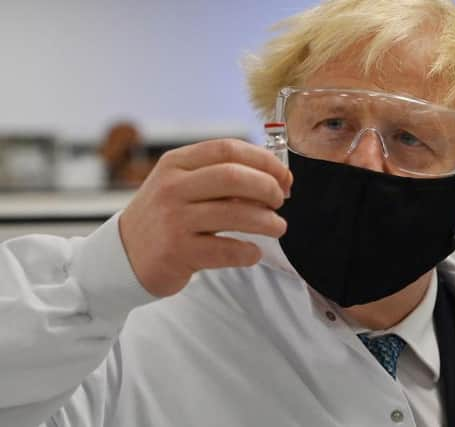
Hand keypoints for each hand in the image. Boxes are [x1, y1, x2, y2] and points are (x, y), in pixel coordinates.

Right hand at [119, 139, 291, 296]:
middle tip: (280, 201)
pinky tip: (253, 252)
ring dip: (267, 221)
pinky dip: (248, 252)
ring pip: (234, 213)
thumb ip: (218, 176)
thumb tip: (272, 175)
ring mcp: (173, 219)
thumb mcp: (180, 185)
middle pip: (234, 176)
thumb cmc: (163, 217)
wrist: (123, 256)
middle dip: (268, 187)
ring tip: (277, 227)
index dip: (264, 160)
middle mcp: (172, 187)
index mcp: (176, 163)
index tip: (283, 175)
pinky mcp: (177, 252)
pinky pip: (226, 249)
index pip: (228, 149)